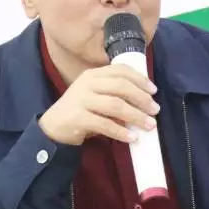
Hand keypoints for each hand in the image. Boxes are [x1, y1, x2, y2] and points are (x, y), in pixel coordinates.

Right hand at [38, 65, 159, 145]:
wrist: (53, 127)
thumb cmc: (81, 110)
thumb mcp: (96, 96)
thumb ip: (115, 94)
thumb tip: (146, 101)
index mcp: (93, 75)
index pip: (120, 70)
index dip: (139, 79)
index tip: (153, 90)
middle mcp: (87, 84)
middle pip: (121, 87)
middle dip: (142, 98)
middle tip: (155, 110)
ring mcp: (81, 100)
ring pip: (115, 105)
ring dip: (136, 116)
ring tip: (150, 125)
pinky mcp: (78, 118)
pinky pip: (105, 124)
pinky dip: (121, 132)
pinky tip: (133, 138)